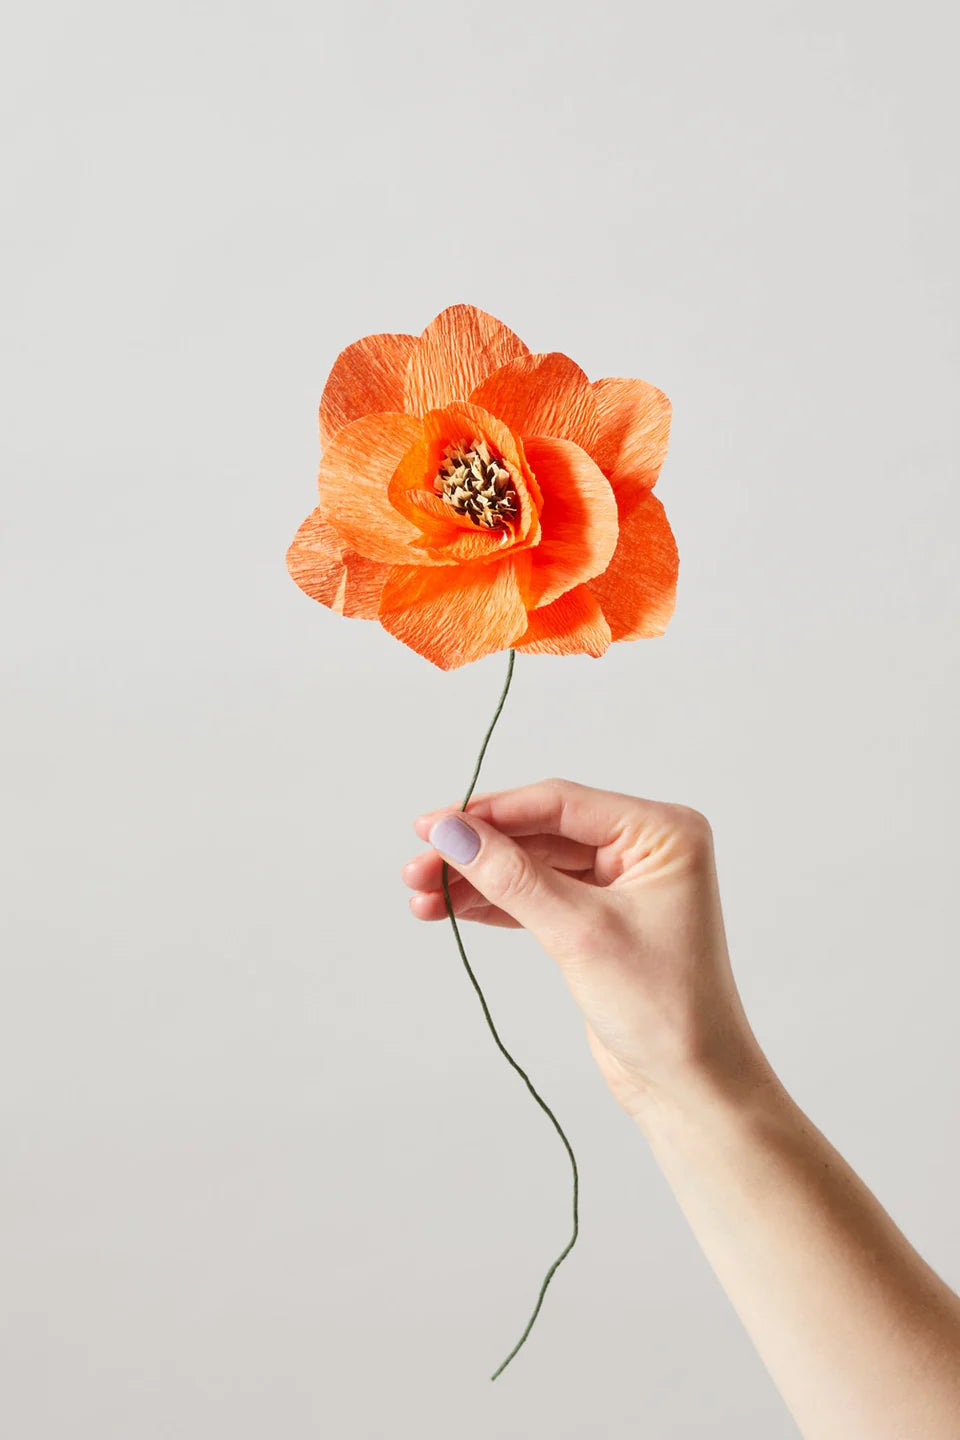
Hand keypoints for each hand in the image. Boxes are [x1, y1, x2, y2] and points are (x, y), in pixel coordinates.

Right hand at [404, 777, 772, 1120]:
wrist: (690, 1086)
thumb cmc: (664, 1009)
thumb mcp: (579, 933)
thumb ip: (512, 878)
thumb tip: (453, 834)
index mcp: (662, 832)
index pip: (560, 804)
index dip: (491, 813)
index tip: (433, 826)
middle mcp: (644, 848)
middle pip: (540, 832)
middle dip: (477, 851)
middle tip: (419, 867)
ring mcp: (622, 883)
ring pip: (533, 865)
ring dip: (478, 879)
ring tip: (421, 894)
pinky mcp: (599, 919)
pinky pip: (537, 895)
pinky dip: (495, 903)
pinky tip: (451, 908)